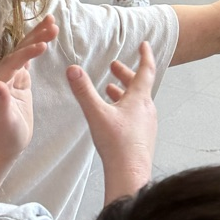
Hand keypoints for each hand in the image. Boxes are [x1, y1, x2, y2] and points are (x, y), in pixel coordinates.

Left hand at [0, 16, 58, 162]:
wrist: (0, 146)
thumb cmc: (2, 137)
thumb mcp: (2, 123)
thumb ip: (0, 104)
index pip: (13, 62)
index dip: (27, 52)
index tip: (43, 45)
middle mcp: (1, 74)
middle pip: (19, 50)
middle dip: (35, 36)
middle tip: (53, 24)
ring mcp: (11, 75)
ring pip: (24, 50)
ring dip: (38, 36)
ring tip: (53, 23)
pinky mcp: (19, 78)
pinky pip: (28, 58)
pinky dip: (37, 46)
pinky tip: (46, 36)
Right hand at [66, 41, 156, 202]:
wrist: (130, 175)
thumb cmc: (117, 144)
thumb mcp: (96, 114)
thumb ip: (84, 91)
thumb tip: (72, 69)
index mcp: (139, 98)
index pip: (146, 70)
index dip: (145, 55)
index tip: (144, 44)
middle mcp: (146, 109)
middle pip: (139, 85)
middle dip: (126, 74)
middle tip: (113, 66)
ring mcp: (147, 124)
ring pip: (137, 101)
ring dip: (124, 92)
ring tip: (110, 89)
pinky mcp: (143, 137)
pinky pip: (136, 114)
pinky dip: (126, 107)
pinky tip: (114, 116)